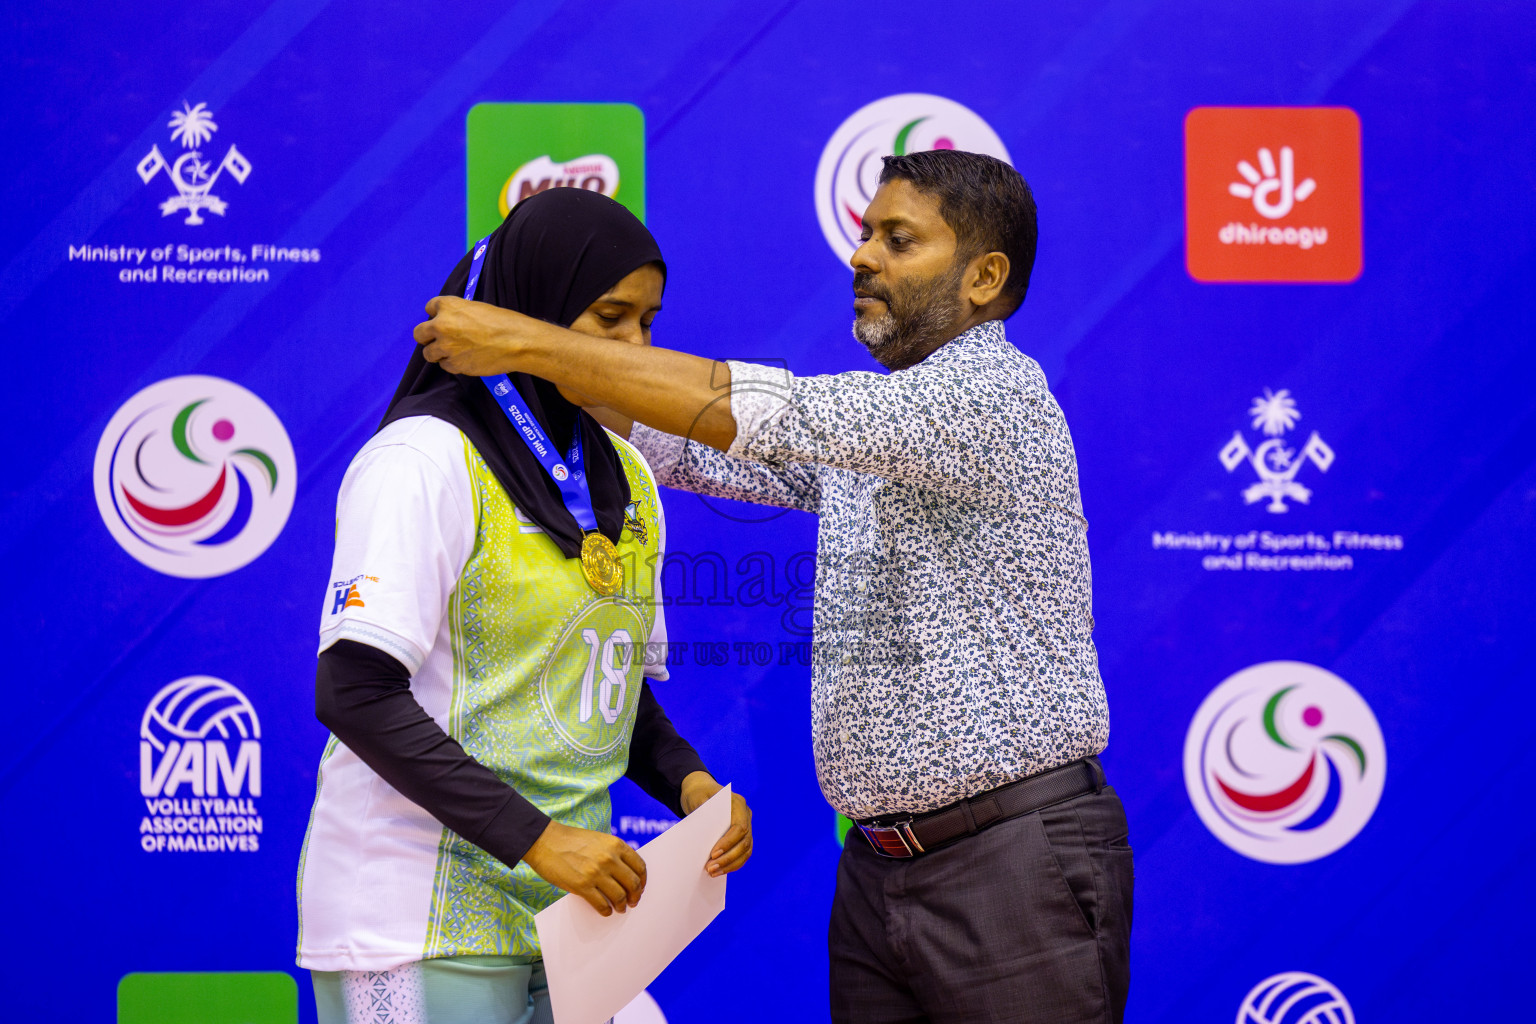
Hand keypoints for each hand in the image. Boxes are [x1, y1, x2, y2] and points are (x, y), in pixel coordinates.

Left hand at [413, 296, 552, 375]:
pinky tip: (466, 359)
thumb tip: (452, 322)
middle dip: (427, 336)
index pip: (430, 308)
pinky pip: (445, 366)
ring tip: (454, 352)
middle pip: (419, 333)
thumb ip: (459, 314)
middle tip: (439, 339)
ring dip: (438, 353)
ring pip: (428, 353)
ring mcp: (446, 347)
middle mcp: (441, 325)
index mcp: (448, 306)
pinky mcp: (454, 365)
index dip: (436, 314)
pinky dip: (453, 364)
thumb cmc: (504, 322)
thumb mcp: (478, 308)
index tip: (443, 319)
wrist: (517, 343)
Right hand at [522, 820, 646, 916]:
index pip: (640, 867)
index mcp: (616, 845)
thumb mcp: (599, 839)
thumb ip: (613, 853)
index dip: (643, 881)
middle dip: (635, 896)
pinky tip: (605, 911)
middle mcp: (609, 858)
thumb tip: (625, 875)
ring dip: (622, 906)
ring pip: (620, 896)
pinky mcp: (582, 886)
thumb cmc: (571, 840)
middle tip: (633, 902)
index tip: (640, 888)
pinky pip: (601, 904)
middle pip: (633, 883)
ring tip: (620, 908)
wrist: (545, 841)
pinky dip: (606, 911)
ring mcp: (596, 873)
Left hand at [679, 772, 753, 876]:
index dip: (728, 843)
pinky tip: (719, 871)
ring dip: (730, 865)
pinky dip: (732, 864)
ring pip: (745, 851)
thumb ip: (703, 814)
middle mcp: (746, 815)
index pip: (739, 828)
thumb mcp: (697, 798)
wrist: (702, 791)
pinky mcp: (743, 837)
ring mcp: (747, 826)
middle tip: (710, 868)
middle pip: (744, 842)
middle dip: (727, 858)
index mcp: (738, 803)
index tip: (713, 854)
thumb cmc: (699, 794)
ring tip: (712, 872)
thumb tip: (705, 837)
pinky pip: (742, 854)